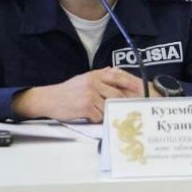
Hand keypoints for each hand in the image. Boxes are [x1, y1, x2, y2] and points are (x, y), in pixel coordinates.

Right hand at [12, 67, 147, 122]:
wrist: (48, 99)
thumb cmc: (67, 91)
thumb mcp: (84, 78)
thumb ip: (100, 76)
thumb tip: (115, 72)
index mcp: (95, 75)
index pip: (118, 76)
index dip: (132, 83)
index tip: (143, 88)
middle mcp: (94, 83)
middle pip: (117, 94)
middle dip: (123, 103)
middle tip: (131, 110)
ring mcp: (90, 95)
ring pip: (109, 106)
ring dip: (107, 112)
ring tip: (99, 113)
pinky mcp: (86, 107)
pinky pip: (99, 116)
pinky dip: (96, 118)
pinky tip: (89, 116)